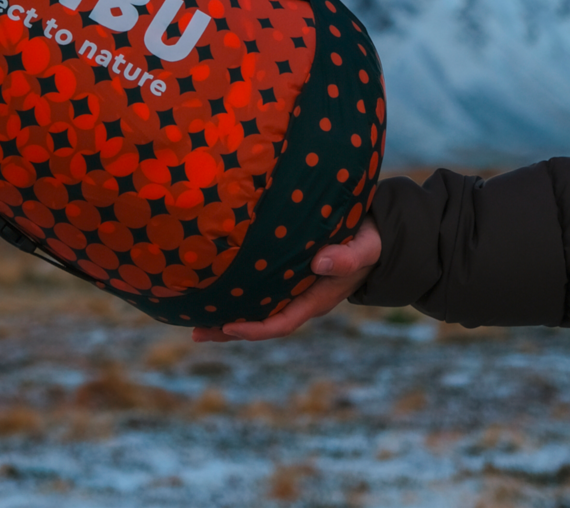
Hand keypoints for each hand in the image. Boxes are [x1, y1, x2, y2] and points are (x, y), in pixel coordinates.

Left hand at [191, 216, 380, 341]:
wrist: (377, 238)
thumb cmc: (370, 242)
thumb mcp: (364, 248)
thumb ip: (346, 257)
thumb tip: (319, 261)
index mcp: (316, 300)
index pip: (281, 323)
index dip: (254, 328)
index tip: (228, 325)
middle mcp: (300, 300)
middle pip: (260, 323)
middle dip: (228, 330)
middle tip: (195, 330)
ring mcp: (292, 291)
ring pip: (255, 309)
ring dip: (226, 314)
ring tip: (193, 316)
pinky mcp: (287, 277)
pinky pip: (259, 291)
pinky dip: (237, 293)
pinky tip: (214, 288)